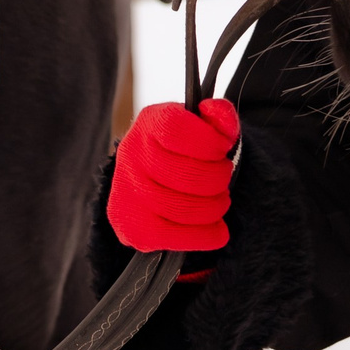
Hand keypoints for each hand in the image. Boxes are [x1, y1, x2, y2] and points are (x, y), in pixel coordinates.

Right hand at [108, 99, 240, 253]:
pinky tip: (215, 231)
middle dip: (217, 181)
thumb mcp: (206, 127)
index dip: (208, 142)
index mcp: (150, 121)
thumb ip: (219, 116)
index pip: (176, 130)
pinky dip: (201, 236)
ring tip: (219, 203)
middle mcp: (131, 153)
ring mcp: (125, 191)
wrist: (159, 181)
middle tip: (223, 182)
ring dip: (212, 209)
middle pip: (184, 174)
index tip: (223, 149)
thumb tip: (216, 112)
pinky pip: (168, 237)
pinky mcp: (128, 225)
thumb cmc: (188, 151)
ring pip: (179, 208)